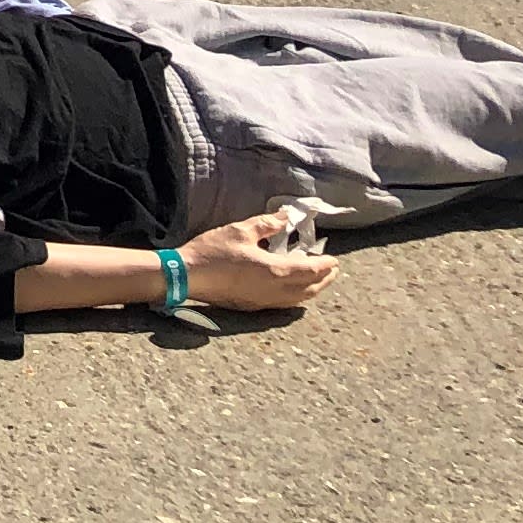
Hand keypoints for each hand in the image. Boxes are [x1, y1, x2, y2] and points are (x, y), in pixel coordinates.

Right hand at [184, 210, 337, 314]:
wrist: (187, 277)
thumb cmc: (213, 251)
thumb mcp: (240, 230)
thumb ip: (266, 224)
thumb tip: (286, 216)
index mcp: (275, 270)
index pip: (310, 270)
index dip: (325, 265)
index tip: (335, 260)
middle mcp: (274, 290)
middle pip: (309, 289)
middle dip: (324, 279)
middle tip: (332, 270)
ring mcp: (264, 301)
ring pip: (298, 299)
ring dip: (312, 290)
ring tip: (317, 280)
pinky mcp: (253, 305)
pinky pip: (285, 303)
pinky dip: (296, 296)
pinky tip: (293, 290)